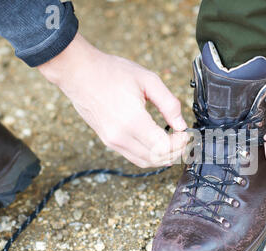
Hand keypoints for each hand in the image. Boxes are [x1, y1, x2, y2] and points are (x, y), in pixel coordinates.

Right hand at [38, 33, 188, 167]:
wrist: (78, 72)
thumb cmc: (111, 72)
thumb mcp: (148, 80)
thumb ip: (169, 104)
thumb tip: (181, 124)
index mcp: (132, 121)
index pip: (164, 147)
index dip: (180, 143)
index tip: (187, 133)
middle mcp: (121, 136)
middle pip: (156, 158)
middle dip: (175, 152)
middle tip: (185, 140)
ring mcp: (112, 141)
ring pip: (145, 162)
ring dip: (163, 157)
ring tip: (175, 145)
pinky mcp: (108, 141)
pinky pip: (133, 157)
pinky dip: (150, 156)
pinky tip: (158, 146)